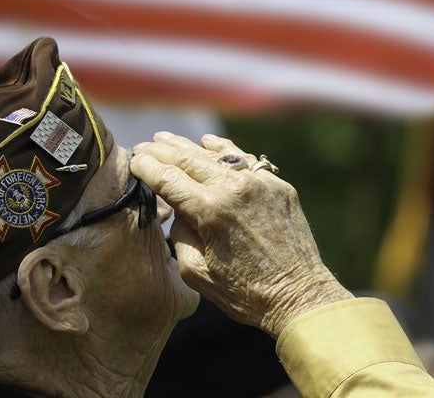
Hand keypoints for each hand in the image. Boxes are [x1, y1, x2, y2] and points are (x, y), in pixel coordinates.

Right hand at [131, 132, 352, 336]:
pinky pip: (245, 160)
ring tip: (167, 138)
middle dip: (162, 150)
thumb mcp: (196, 271)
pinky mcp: (278, 185)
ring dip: (189, 146)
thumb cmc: (244, 292)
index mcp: (210, 210)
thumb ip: (179, 233)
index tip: (133, 160)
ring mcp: (260, 182)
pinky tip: (209, 144)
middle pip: (188, 158)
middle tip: (145, 145)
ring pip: (217, 154)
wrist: (299, 295)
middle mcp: (234, 188)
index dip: (147, 167)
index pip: (168, 178)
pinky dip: (223, 151)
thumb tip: (179, 209)